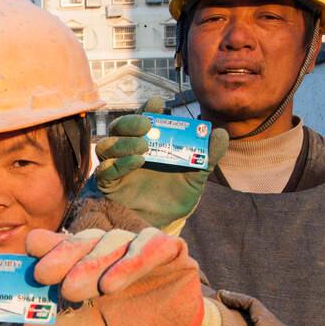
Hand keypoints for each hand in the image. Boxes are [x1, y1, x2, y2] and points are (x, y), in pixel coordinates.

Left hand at [23, 228, 204, 325]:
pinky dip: (132, 261)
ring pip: (112, 241)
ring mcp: (136, 244)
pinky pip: (150, 244)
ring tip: (78, 290)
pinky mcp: (168, 247)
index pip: (60, 243)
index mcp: (83, 261)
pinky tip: (113, 283)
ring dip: (94, 263)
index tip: (28, 253)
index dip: (44, 244)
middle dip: (62, 256)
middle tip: (44, 276)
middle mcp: (107, 248)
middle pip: (82, 241)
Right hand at [94, 97, 228, 233]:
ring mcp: (115, 166)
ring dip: (123, 142)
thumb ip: (207, 155)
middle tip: (147, 125)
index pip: (141, 118)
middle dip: (130, 122)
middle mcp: (127, 150)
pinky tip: (137, 162)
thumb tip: (220, 133)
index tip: (157, 104)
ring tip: (144, 147)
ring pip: (106, 145)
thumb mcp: (196, 175)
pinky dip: (119, 164)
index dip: (146, 109)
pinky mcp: (107, 184)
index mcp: (147, 142)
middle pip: (118, 127)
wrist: (163, 221)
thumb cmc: (176, 194)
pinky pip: (104, 170)